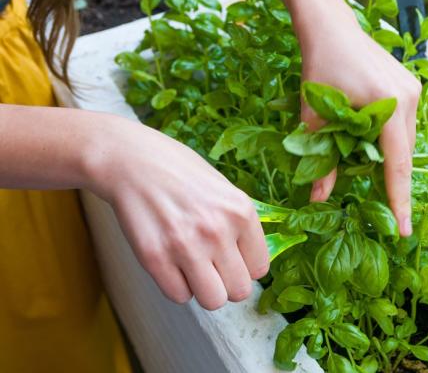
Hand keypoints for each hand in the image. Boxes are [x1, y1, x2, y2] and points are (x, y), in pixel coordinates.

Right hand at [85, 115, 267, 309]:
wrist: (132, 161)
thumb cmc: (179, 172)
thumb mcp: (224, 189)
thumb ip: (239, 224)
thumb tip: (250, 262)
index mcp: (241, 212)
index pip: (260, 269)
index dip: (245, 267)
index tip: (232, 258)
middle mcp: (218, 231)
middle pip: (239, 291)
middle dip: (226, 282)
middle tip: (211, 266)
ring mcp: (186, 246)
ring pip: (212, 301)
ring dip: (203, 289)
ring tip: (192, 266)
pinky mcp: (155, 258)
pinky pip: (179, 296)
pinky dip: (176, 285)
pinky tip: (170, 262)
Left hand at [294, 4, 420, 236]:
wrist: (329, 25)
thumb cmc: (318, 65)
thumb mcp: (315, 115)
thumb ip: (321, 159)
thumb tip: (318, 199)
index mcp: (388, 105)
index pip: (397, 164)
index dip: (399, 200)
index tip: (404, 230)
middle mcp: (409, 97)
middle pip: (403, 153)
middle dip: (391, 181)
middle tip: (382, 209)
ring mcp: (413, 89)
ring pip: (405, 140)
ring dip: (389, 158)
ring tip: (367, 170)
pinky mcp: (409, 85)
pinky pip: (404, 124)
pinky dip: (389, 140)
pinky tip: (371, 144)